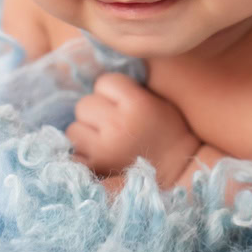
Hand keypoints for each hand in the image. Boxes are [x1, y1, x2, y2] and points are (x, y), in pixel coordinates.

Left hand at [67, 73, 200, 186]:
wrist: (178, 170)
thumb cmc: (169, 130)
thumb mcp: (158, 100)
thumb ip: (130, 89)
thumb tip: (100, 82)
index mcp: (136, 103)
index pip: (104, 82)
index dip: (111, 91)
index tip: (123, 102)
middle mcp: (117, 124)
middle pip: (84, 104)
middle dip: (95, 112)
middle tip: (112, 122)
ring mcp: (104, 148)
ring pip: (74, 129)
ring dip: (85, 132)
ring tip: (103, 139)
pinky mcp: (96, 168)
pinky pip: (73, 154)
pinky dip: (81, 154)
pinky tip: (97, 155)